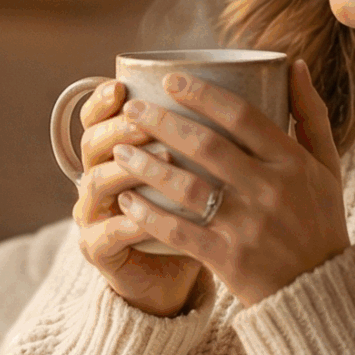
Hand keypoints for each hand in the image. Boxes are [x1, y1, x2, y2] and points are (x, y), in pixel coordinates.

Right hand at [70, 79, 205, 315]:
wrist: (173, 274)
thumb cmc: (195, 214)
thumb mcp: (205, 170)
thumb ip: (218, 131)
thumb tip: (263, 80)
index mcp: (115, 149)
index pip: (95, 115)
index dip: (101, 99)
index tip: (122, 85)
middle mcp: (97, 175)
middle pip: (91, 142)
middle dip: (118, 127)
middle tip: (145, 117)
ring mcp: (93, 213)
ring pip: (98, 182)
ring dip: (127, 169)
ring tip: (162, 158)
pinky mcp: (99, 248)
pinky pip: (112, 231)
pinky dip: (134, 221)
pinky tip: (152, 213)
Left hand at [110, 59, 347, 308]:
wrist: (319, 292)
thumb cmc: (319, 222)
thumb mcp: (327, 167)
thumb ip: (311, 115)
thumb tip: (293, 64)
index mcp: (293, 162)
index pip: (242, 115)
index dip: (202, 93)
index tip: (170, 79)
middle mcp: (270, 190)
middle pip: (206, 145)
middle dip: (162, 121)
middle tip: (132, 108)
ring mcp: (248, 226)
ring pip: (186, 187)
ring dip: (147, 165)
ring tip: (120, 151)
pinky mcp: (228, 259)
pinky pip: (179, 232)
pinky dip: (149, 215)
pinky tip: (127, 200)